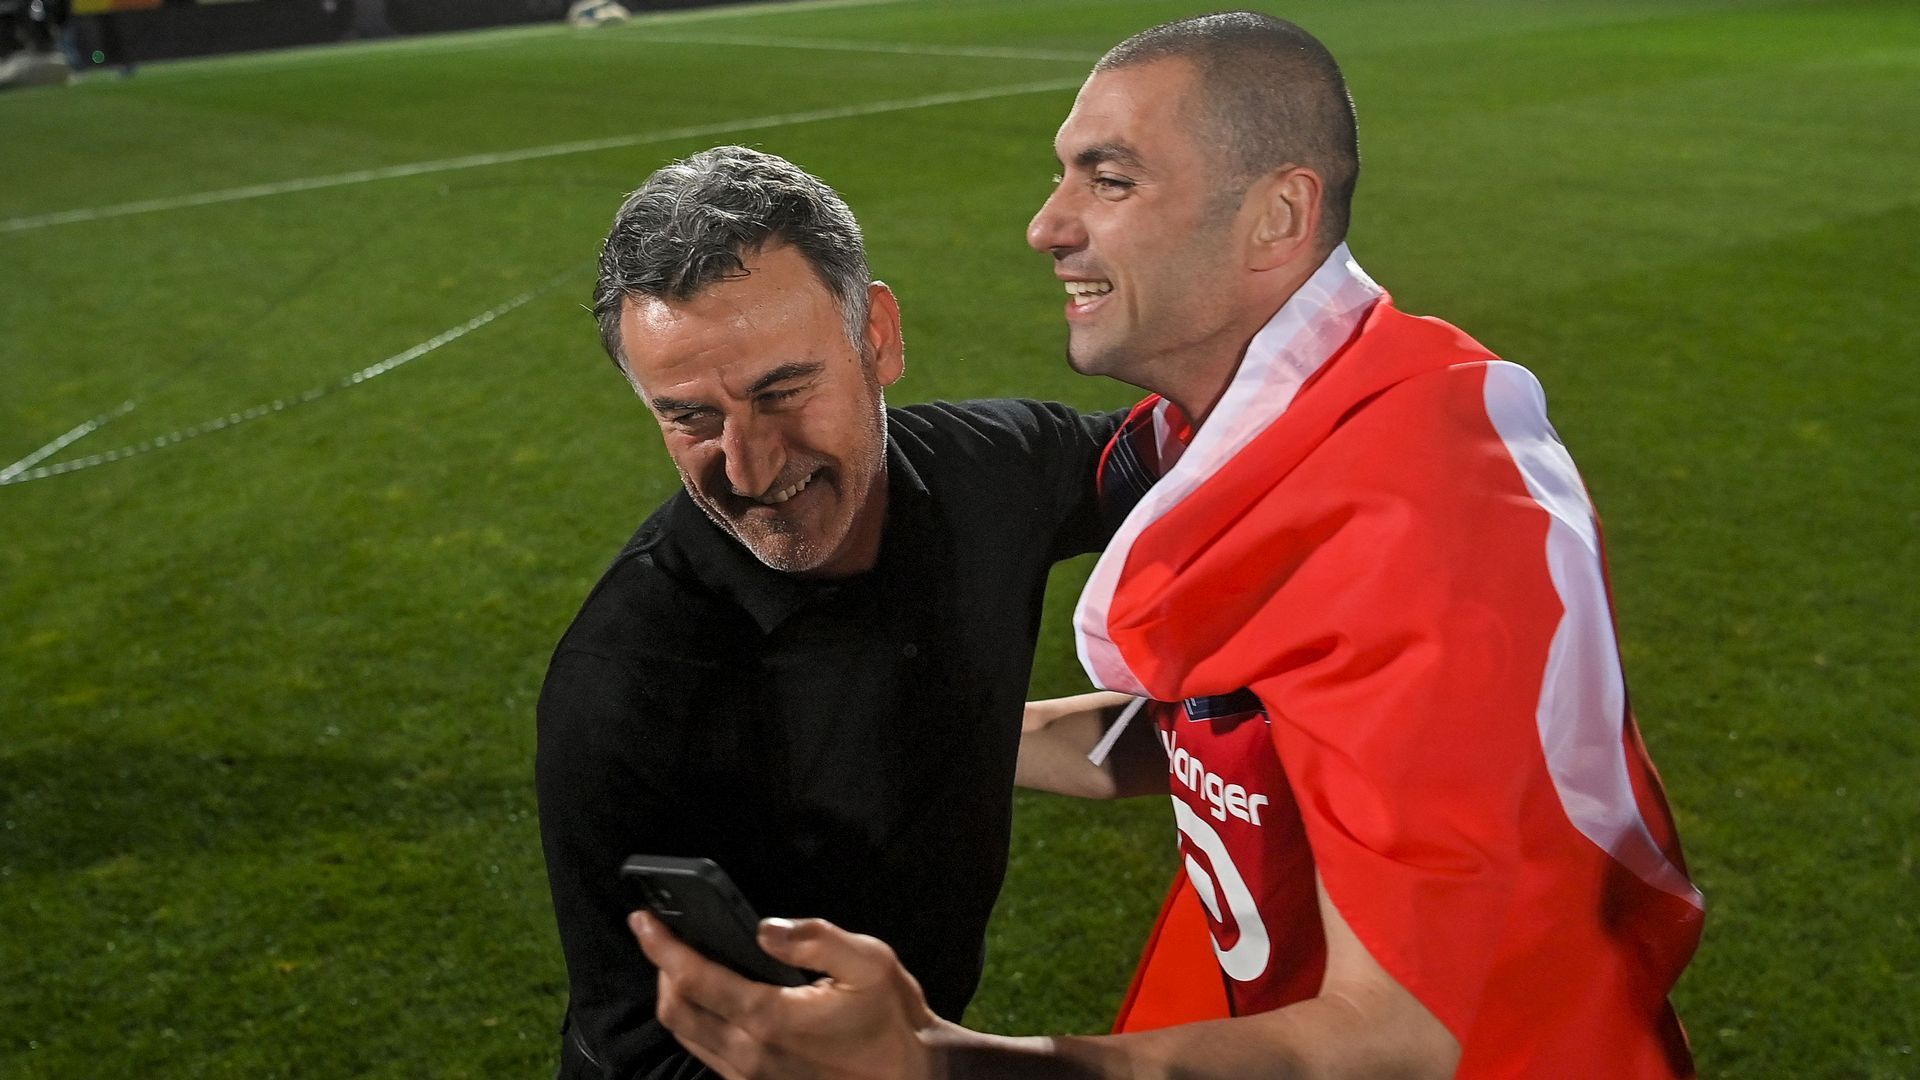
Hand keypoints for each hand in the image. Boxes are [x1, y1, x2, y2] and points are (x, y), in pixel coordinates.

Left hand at [630, 911, 942, 1079]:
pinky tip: (715, 1000)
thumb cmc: (891, 1018)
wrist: (910, 1079)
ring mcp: (750, 1078)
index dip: (661, 945)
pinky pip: (707, 1055)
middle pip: (675, 1010)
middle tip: (667, 936)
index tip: (642, 918)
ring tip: (686, 963)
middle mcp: (749, 1054)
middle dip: (662, 968)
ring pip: (686, 1035)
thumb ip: (816, 938)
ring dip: (676, 997)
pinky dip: (696, 1023)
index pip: (693, 978)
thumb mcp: (868, 962)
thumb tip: (764, 926)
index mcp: (769, 1019)